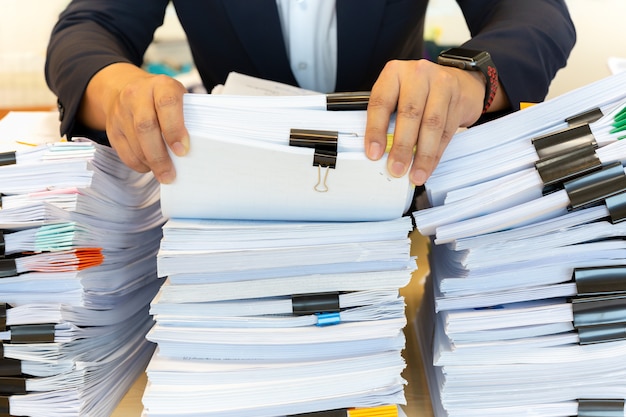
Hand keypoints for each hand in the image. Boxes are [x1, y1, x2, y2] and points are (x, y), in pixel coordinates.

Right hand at [79, 63, 189, 182]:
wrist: (128, 89)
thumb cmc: (164, 100)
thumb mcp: (179, 99)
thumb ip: (187, 118)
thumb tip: (196, 150)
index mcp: (161, 85)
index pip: (167, 104)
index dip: (175, 129)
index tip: (183, 151)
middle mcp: (137, 95)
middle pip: (146, 127)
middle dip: (160, 156)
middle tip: (170, 175)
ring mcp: (121, 111)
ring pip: (134, 143)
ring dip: (150, 163)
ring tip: (164, 174)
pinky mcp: (112, 127)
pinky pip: (124, 152)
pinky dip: (138, 164)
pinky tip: (149, 167)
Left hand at [364, 59, 486, 185]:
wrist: (457, 80)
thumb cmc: (419, 91)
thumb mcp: (397, 95)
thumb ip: (388, 118)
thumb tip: (379, 153)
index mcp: (394, 72)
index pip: (381, 103)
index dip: (376, 130)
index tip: (374, 154)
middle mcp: (418, 74)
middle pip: (409, 114)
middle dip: (402, 146)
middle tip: (396, 168)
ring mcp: (441, 83)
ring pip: (431, 124)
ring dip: (423, 155)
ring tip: (415, 174)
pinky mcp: (458, 98)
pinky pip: (446, 131)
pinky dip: (436, 153)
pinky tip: (429, 166)